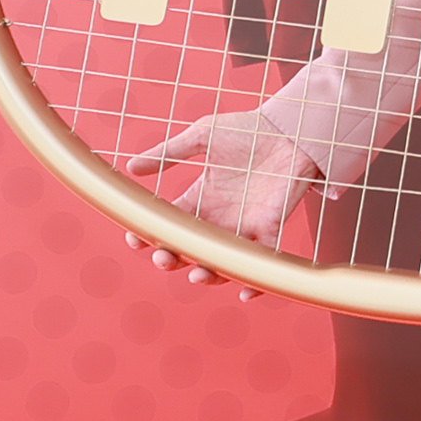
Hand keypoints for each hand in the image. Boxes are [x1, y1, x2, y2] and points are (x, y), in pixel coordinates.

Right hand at [127, 109, 320, 283]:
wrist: (290, 127)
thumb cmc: (248, 130)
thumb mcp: (203, 136)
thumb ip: (168, 152)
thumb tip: (130, 167)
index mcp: (200, 198)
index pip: (169, 223)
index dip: (150, 234)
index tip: (134, 238)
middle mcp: (219, 217)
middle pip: (189, 249)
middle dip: (172, 259)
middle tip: (163, 257)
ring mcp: (244, 225)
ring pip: (221, 261)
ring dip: (207, 273)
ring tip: (196, 274)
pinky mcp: (270, 226)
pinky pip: (262, 260)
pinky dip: (254, 280)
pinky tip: (243, 292)